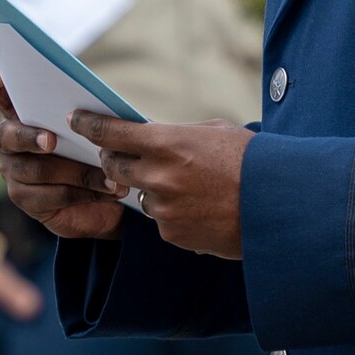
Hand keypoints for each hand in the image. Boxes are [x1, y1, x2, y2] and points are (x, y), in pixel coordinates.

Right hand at [0, 64, 126, 240]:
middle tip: (51, 141)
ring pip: (37, 170)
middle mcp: (6, 137)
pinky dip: (84, 192)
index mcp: (17, 107)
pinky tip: (107, 189)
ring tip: (109, 175)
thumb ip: (82, 110)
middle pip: (8, 134)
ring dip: (78, 171)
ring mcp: (11, 169)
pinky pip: (53, 195)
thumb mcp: (88, 122)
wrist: (97, 191)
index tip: (2, 76)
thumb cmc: (89, 143)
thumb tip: (97, 107)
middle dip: (29, 137)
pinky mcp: (23, 198)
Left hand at [76, 112, 252, 258]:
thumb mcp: (215, 132)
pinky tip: (198, 206)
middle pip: (113, 166)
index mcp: (167, 143)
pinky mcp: (173, 235)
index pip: (111, 132)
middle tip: (119, 154)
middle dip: (113, 159)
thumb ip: (178, 134)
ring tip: (184, 184)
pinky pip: (160, 220)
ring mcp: (164, 209)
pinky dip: (172, 212)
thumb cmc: (252, 161)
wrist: (279, 206)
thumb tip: (153, 135)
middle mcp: (159, 176)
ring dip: (150, 187)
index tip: (75, 119)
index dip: (89, 125)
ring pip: (139, 194)